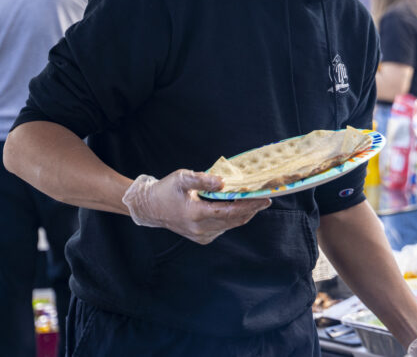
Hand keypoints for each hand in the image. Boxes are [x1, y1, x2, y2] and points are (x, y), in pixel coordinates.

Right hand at [122, 171, 270, 243]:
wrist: (150, 208)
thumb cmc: (166, 189)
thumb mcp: (183, 178)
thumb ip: (203, 179)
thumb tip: (224, 182)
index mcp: (196, 213)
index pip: (230, 211)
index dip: (250, 205)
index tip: (266, 199)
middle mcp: (200, 228)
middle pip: (234, 219)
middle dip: (252, 209)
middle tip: (266, 197)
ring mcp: (202, 236)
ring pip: (230, 225)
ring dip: (244, 213)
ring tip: (255, 200)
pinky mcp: (202, 238)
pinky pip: (224, 228)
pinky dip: (233, 218)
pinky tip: (237, 206)